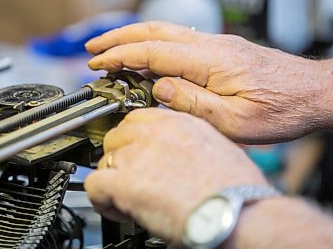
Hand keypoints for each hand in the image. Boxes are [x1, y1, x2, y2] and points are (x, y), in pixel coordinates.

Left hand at [84, 108, 266, 245]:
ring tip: (130, 199)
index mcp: (178, 122)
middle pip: (117, 136)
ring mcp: (137, 155)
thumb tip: (176, 151)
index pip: (138, 118)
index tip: (135, 153)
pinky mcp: (125, 182)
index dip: (133, 139)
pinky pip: (95, 185)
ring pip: (105, 160)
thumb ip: (189, 141)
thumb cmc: (237, 191)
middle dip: (121, 157)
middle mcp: (154, 133)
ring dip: (114, 180)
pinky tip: (119, 209)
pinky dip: (102, 200)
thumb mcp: (218, 147)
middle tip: (133, 178)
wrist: (237, 214)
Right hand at [85, 21, 326, 142]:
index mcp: (211, 61)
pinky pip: (177, 39)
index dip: (121, 55)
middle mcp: (211, 45)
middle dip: (118, 38)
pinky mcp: (220, 49)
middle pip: (154, 31)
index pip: (153, 51)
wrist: (313, 93)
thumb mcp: (236, 121)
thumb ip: (193, 102)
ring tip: (109, 47)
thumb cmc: (281, 109)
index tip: (97, 62)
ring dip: (132, 36)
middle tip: (91, 48)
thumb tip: (157, 88)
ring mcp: (215, 44)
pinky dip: (151, 42)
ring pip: (164, 30)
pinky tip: (144, 54)